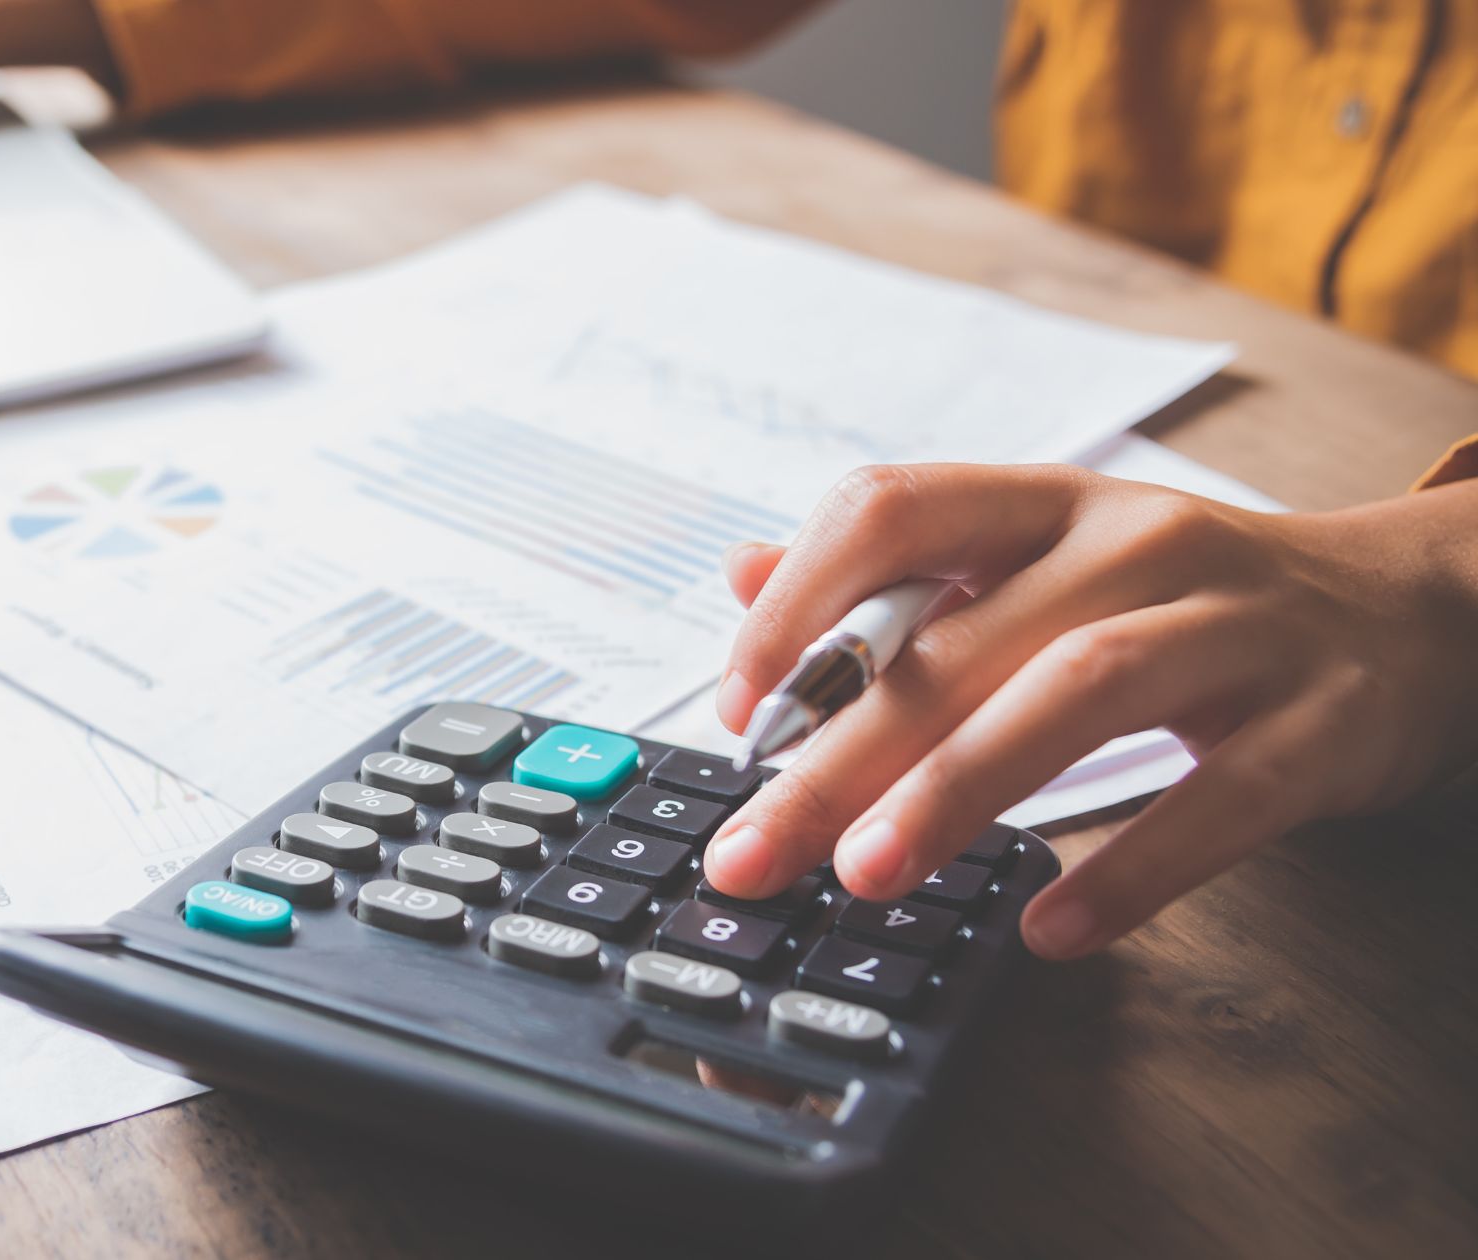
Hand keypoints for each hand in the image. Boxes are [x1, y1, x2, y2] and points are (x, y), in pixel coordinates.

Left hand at [702, 463, 1477, 958]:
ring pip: (1079, 691)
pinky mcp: (1320, 723)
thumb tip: (742, 572)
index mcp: (1044, 504)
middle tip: (756, 849)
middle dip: (839, 751)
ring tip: (869, 875)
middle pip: (961, 638)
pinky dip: (1133, 869)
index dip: (799, 603)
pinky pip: (1220, 800)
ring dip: (959, 787)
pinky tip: (1050, 929)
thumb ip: (898, 575)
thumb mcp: (1041, 562)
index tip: (738, 708)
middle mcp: (1133, 542)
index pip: (893, 507)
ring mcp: (1234, 626)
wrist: (1406, 611)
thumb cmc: (1180, 599)